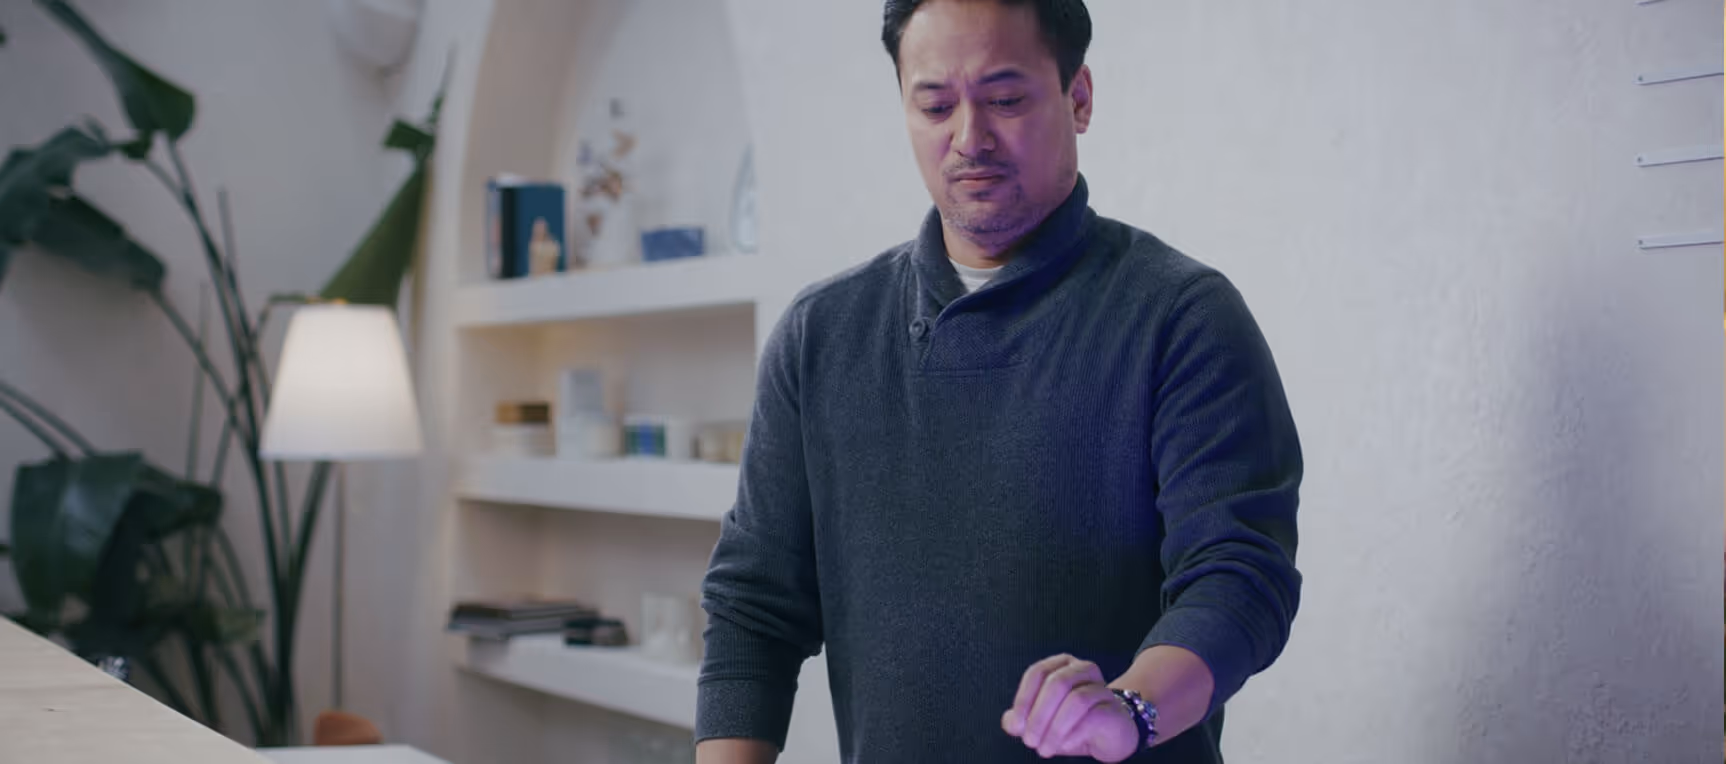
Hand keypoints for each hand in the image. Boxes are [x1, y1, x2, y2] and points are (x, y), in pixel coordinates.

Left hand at [1001, 654, 1138, 761]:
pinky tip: (1065, 745)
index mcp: (1061, 665)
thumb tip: (1010, 722)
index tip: (1016, 724)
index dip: (1023, 698)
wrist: (1111, 736)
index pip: (1037, 673)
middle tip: (1030, 741)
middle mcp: (1083, 670)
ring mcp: (1101, 687)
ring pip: (1076, 700)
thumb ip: (1022, 720)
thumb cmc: (1074, 724)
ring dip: (1055, 728)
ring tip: (1045, 748)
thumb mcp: (1043, 722)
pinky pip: (1092, 717)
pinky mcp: (1113, 709)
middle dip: (1038, 716)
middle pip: (1056, 684)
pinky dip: (1073, 734)